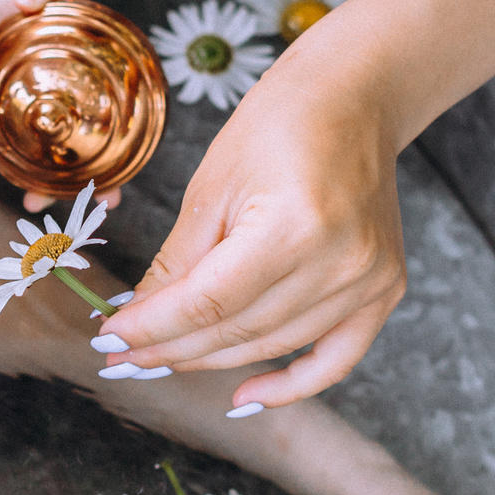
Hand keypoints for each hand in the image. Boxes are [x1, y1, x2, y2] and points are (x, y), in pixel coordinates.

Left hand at [0, 0, 126, 213]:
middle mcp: (68, 116)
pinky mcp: (6, 128)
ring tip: (27, 198)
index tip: (110, 196)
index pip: (116, 137)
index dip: (119, 170)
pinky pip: (4, 154)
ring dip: (37, 189)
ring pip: (44, 170)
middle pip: (81, 166)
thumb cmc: (19, 6)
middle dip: (74, 196)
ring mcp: (37, 127)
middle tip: (61, 206)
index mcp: (91, 91)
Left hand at [99, 58, 404, 407]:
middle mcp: (338, 261)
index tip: (110, 339)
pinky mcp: (384, 289)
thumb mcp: (211, 188)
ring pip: (273, 346)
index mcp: (291, 226)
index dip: (152, 328)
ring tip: (164, 360)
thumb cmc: (277, 125)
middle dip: (172, 348)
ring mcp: (368, 280)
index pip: (206, 303)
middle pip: (237, 331)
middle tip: (124, 356)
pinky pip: (335, 359)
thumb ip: (176, 262)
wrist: (354, 98)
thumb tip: (135, 320)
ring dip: (213, 360)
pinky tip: (243, 396)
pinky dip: (291, 384)